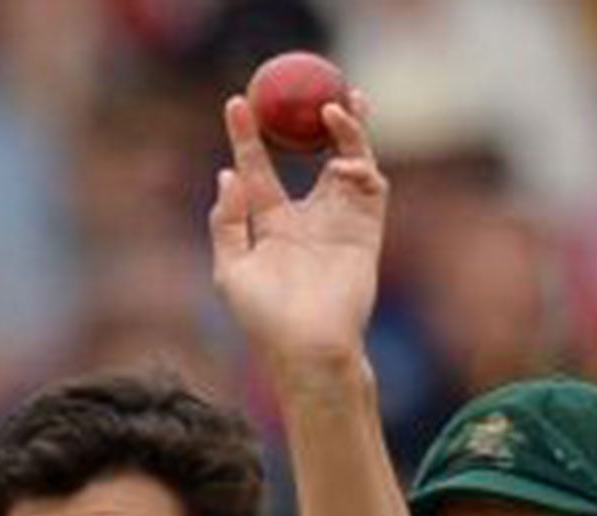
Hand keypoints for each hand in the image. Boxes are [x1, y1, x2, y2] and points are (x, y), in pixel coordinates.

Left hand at [208, 91, 385, 370]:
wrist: (308, 348)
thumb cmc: (264, 318)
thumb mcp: (232, 269)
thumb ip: (228, 222)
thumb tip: (226, 175)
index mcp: (271, 224)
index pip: (258, 168)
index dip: (247, 135)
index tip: (236, 103)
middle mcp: (307, 217)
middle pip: (311, 154)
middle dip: (311, 120)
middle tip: (304, 87)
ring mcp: (339, 221)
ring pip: (348, 160)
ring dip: (347, 129)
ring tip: (334, 106)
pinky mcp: (366, 230)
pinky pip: (369, 185)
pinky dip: (360, 163)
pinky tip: (341, 156)